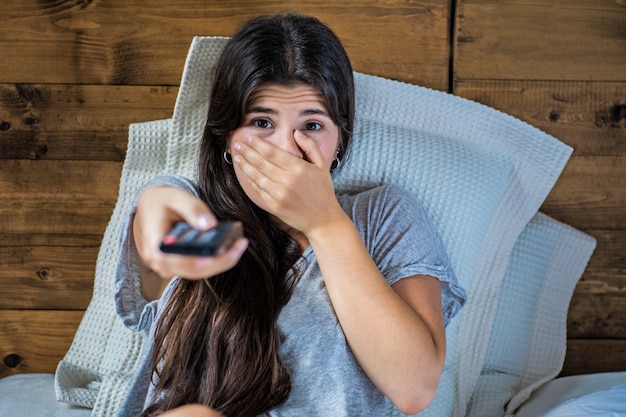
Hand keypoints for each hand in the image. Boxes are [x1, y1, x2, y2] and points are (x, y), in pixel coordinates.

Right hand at [133, 186, 248, 280]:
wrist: (149, 209)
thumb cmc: (161, 202)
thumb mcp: (176, 197)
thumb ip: (193, 208)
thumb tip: (210, 224)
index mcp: (156, 246)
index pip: (181, 261)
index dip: (204, 260)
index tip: (224, 251)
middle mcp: (161, 262)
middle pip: (196, 270)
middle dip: (222, 260)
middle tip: (241, 244)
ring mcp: (170, 267)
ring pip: (200, 272)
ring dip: (222, 261)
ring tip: (240, 244)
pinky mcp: (179, 266)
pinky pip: (200, 268)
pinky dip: (216, 259)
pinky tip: (231, 247)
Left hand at [232, 130, 344, 234]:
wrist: (323, 220)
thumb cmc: (323, 192)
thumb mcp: (322, 165)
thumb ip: (310, 147)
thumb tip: (297, 133)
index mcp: (298, 168)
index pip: (272, 152)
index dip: (258, 144)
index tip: (250, 138)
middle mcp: (287, 181)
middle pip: (261, 162)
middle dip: (247, 152)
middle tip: (238, 145)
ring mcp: (279, 194)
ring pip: (256, 176)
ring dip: (245, 165)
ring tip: (237, 157)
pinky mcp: (274, 206)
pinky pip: (258, 190)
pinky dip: (251, 180)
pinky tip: (246, 174)